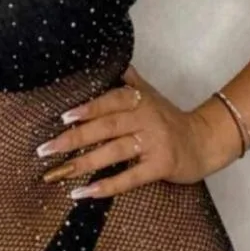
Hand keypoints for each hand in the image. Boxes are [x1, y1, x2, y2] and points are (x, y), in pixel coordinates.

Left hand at [36, 63, 208, 198]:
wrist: (204, 141)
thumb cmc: (170, 119)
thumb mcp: (150, 95)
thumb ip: (128, 81)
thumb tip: (107, 58)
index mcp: (139, 100)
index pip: (109, 101)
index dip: (87, 108)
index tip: (63, 117)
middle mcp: (146, 119)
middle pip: (106, 127)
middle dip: (73, 138)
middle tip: (45, 150)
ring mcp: (154, 143)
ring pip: (113, 152)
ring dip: (83, 164)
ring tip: (58, 173)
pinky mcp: (161, 166)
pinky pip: (130, 178)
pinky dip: (106, 185)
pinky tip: (85, 192)